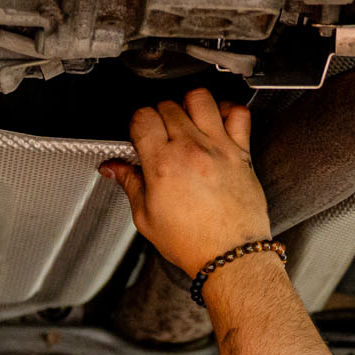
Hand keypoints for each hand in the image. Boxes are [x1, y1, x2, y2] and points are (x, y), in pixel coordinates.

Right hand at [99, 89, 273, 277]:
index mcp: (163, 165)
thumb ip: (129, 184)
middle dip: (158, 116)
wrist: (231, 256)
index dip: (137, 123)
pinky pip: (238, 113)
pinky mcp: (241, 152)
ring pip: (200, 98)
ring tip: (186, 121)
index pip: (142, 117)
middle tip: (160, 136)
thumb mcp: (146, 218)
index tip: (140, 136)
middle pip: (167, 105)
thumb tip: (113, 168)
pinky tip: (217, 122)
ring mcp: (218, 147)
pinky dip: (227, 110)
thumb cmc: (192, 243)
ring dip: (188, 104)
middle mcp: (191, 150)